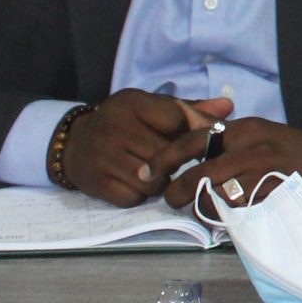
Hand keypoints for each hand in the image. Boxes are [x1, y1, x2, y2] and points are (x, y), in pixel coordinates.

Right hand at [63, 90, 232, 207]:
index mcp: (133, 104)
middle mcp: (115, 128)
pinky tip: (136, 183)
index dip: (191, 135)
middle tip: (174, 162)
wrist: (73, 142)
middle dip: (177, 162)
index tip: (194, 143)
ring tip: (156, 173)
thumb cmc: (123, 123)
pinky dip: (140, 196)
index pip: (178, 121)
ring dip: (161, 182)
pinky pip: (134, 198)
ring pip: (154, 181)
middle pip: (167, 155)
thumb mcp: (151, 107)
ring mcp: (104, 157)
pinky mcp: (97, 182)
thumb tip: (229, 106)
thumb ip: (189, 109)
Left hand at [163, 119, 301, 215]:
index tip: (149, 173)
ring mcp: (267, 171)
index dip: (165, 157)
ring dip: (205, 209)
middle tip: (171, 200)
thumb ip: (235, 147)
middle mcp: (254, 146)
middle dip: (178, 189)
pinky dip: (230, 220)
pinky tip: (232, 222)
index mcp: (247, 129)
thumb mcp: (267, 138)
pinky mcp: (278, 194)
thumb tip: (196, 164)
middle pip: (200, 169)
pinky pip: (242, 212)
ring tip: (205, 214)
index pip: (194, 138)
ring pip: (219, 194)